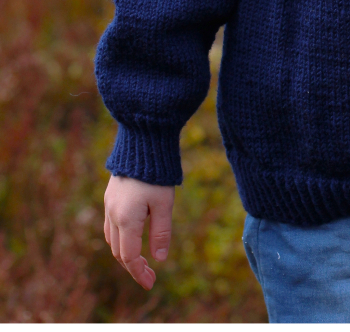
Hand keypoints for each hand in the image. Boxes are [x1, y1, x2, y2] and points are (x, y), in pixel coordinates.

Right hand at [104, 174, 174, 288]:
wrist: (142, 141)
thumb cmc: (156, 173)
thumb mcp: (164, 204)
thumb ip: (161, 232)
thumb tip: (159, 259)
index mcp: (126, 219)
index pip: (129, 257)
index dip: (139, 273)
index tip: (150, 283)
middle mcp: (113, 214)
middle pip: (119, 251)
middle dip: (133, 266)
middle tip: (150, 275)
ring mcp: (109, 205)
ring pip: (112, 239)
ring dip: (125, 253)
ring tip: (142, 260)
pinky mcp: (110, 196)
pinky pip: (110, 225)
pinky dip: (120, 238)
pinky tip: (133, 237)